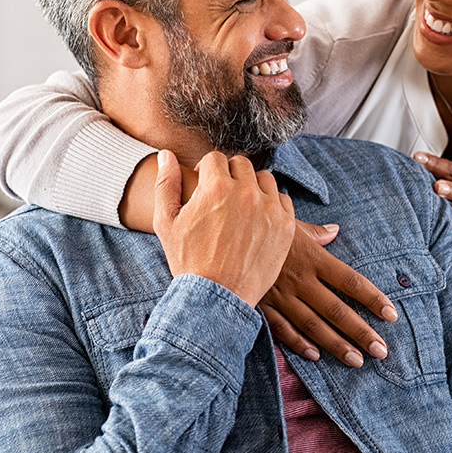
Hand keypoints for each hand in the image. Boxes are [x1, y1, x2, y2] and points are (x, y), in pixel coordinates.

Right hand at [154, 150, 294, 306]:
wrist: (216, 297)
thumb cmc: (188, 260)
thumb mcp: (166, 222)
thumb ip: (166, 183)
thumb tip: (166, 155)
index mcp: (215, 187)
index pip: (215, 158)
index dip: (207, 171)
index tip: (205, 186)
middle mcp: (245, 192)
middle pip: (241, 164)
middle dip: (229, 176)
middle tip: (222, 197)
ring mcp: (268, 209)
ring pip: (264, 179)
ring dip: (253, 187)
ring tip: (241, 207)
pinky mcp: (285, 226)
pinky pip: (282, 200)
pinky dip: (271, 205)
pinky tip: (258, 219)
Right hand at [261, 221, 397, 367]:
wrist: (222, 230)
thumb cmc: (260, 223)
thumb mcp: (289, 222)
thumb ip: (315, 232)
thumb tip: (335, 231)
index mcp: (312, 257)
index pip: (350, 281)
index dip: (372, 298)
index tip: (391, 314)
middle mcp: (300, 279)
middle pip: (336, 310)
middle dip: (361, 332)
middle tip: (381, 350)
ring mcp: (280, 294)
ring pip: (313, 325)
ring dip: (336, 344)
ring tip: (356, 360)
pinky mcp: (262, 304)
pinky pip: (282, 328)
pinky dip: (298, 343)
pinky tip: (315, 355)